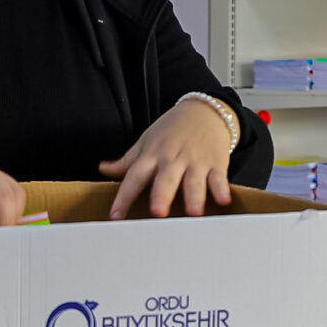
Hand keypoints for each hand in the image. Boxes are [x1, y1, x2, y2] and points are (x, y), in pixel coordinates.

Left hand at [101, 99, 234, 219]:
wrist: (204, 111)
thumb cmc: (173, 129)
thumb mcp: (147, 141)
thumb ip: (127, 161)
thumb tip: (103, 169)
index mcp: (152, 156)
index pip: (134, 177)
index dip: (124, 197)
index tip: (116, 215)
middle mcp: (173, 160)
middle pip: (166, 179)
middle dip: (162, 196)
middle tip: (158, 213)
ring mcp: (195, 162)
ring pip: (194, 181)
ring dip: (194, 197)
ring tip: (193, 213)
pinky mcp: (216, 163)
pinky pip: (218, 178)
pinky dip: (221, 189)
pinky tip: (222, 200)